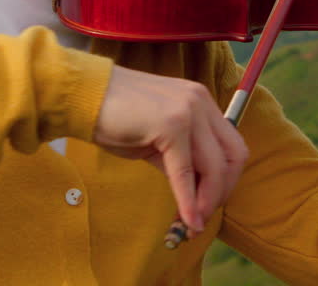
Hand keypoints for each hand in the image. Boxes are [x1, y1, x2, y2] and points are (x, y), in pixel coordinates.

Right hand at [93, 65, 248, 233]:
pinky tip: (187, 218)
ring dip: (208, 200)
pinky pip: (186, 172)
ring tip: (194, 221)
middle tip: (204, 214)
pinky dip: (188, 200)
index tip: (210, 201)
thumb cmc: (115, 116)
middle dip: (223, 191)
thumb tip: (195, 193)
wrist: (84, 96)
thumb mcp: (157, 137)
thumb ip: (181, 158)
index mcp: (202, 102)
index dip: (227, 178)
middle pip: (233, 156)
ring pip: (214, 166)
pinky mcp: (171, 124)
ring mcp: (188, 110)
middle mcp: (201, 102)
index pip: (232, 145)